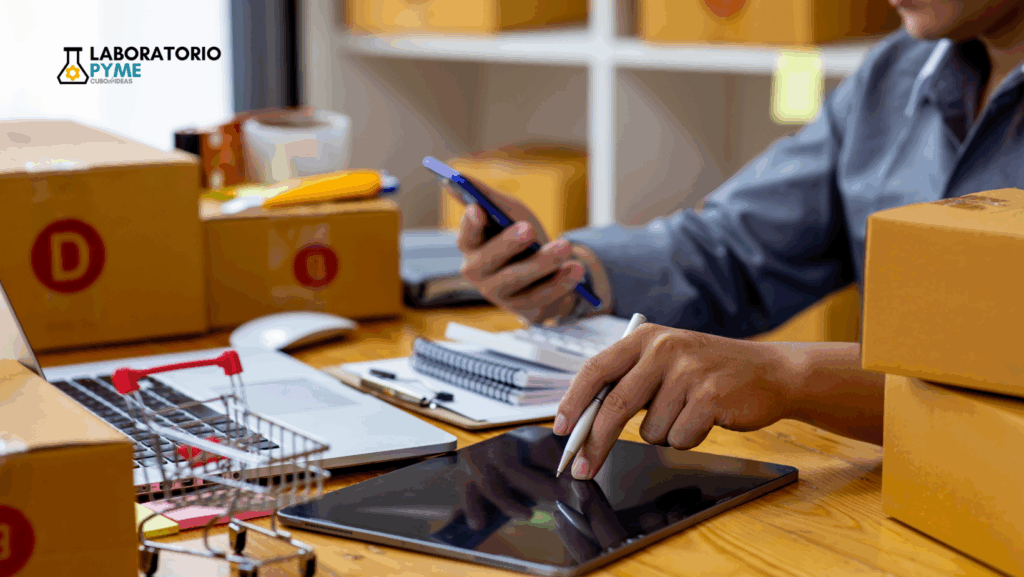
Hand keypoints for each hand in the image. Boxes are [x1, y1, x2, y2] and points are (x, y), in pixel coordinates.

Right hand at [454, 180, 583, 322]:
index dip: (470, 224)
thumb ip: (488, 197)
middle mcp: (477, 273)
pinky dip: (561, 281)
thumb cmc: (521, 239)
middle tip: (529, 228)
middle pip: (489, 260)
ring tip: (565, 245)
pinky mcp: (523, 308)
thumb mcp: (509, 214)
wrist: (545, 273)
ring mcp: (498, 294)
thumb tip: (459, 175)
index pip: (466, 236)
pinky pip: (541, 295)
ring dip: (543, 262)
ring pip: (518, 278)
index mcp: (471, 246)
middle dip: (508, 243)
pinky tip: (575, 268)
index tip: (478, 209)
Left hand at [553, 324, 796, 479]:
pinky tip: (705, 419)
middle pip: (614, 405)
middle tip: (581, 469)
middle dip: (595, 443)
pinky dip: (688, 438)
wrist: (769, 372)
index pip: (595, 369)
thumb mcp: (665, 361)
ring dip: (664, 434)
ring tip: (687, 413)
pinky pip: (679, 438)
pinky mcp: (710, 396)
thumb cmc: (708, 371)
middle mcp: (663, 348)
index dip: (572, 402)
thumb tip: (583, 422)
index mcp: (644, 336)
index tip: (560, 431)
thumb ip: (628, 381)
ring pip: (650, 430)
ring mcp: (688, 371)